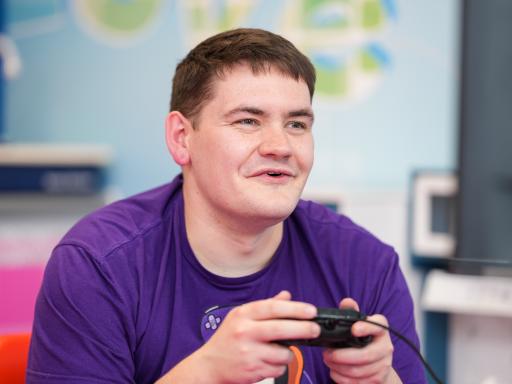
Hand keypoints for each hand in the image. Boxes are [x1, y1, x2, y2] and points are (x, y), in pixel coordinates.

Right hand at [157, 291, 319, 383]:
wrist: (210, 364)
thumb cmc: (227, 338)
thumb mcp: (241, 316)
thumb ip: (265, 306)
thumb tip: (287, 295)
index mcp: (243, 315)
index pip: (273, 308)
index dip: (295, 308)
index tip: (311, 311)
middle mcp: (244, 332)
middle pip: (281, 329)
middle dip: (303, 328)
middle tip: (315, 329)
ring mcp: (248, 352)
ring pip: (283, 353)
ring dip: (289, 352)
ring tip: (280, 349)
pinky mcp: (252, 370)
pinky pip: (278, 368)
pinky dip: (279, 365)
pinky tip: (269, 361)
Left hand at [322, 298, 400, 383]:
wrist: (378, 363)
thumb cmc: (364, 339)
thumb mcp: (358, 324)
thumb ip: (351, 312)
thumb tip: (347, 302)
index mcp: (381, 329)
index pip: (378, 325)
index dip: (366, 327)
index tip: (354, 329)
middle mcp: (386, 347)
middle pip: (366, 355)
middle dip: (343, 356)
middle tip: (327, 353)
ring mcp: (384, 365)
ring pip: (360, 371)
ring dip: (339, 368)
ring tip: (328, 361)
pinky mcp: (379, 380)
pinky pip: (359, 382)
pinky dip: (343, 379)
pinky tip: (334, 372)